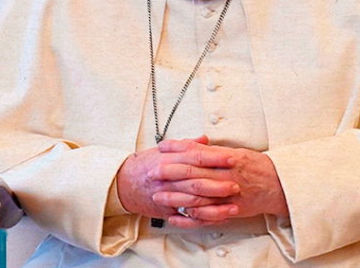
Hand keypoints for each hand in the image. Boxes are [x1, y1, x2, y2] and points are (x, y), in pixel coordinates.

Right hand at [115, 136, 239, 224]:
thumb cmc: (146, 165)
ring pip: (193, 202)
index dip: (215, 159)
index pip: (196, 157)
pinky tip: (218, 220)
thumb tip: (205, 139)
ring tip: (233, 207)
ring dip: (215, 206)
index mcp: (170, 160)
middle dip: (218, 184)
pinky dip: (203, 220)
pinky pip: (186, 218)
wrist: (123, 184)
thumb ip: (186, 145)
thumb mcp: (164, 151)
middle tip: (236, 185)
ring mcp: (167, 196)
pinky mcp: (166, 211)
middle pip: (196, 181)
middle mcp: (168, 178)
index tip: (232, 159)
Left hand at [149, 138, 288, 227]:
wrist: (280, 184)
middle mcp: (227, 176)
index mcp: (228, 158)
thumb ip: (215, 151)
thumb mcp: (237, 152)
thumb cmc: (257, 167)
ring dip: (176, 198)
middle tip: (152, 171)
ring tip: (158, 196)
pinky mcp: (231, 210)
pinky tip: (176, 217)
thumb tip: (194, 145)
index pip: (198, 152)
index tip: (162, 148)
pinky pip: (208, 216)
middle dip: (170, 173)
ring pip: (198, 197)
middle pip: (194, 174)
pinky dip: (191, 218)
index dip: (178, 150)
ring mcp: (229, 195)